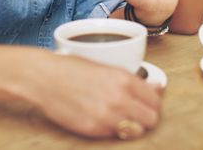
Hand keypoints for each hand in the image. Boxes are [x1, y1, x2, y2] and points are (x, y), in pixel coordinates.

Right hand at [32, 52, 162, 138]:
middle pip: (151, 119)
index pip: (155, 100)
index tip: (148, 105)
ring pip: (136, 131)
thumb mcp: (106, 68)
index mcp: (124, 79)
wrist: (44, 78)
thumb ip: (134, 80)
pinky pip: (114, 135)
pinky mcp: (93, 129)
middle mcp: (118, 98)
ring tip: (123, 119)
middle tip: (139, 115)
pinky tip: (104, 120)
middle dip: (147, 118)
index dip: (153, 104)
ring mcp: (106, 116)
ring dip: (133, 127)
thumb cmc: (72, 69)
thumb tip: (158, 88)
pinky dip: (113, 130)